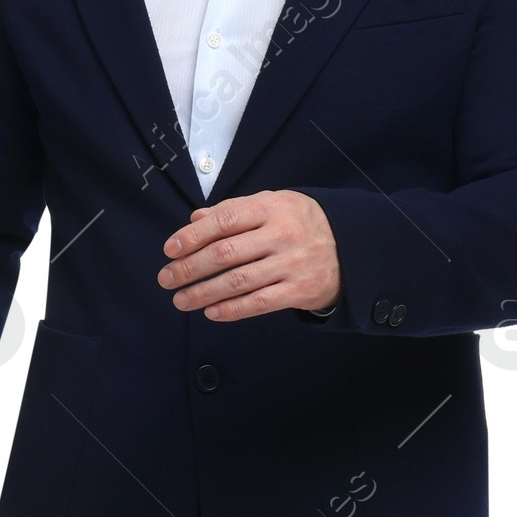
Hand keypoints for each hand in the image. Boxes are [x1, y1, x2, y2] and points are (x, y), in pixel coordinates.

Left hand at [158, 190, 340, 320]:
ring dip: (203, 293)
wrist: (349, 246)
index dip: (192, 237)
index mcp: (271, 207)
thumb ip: (233, 211)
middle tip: (166, 279)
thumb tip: (194, 220)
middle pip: (225, 254)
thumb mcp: (271, 204)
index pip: (223, 221)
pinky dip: (231, 309)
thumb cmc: (300, 223)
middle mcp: (282, 234)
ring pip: (237, 282)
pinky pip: (258, 303)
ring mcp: (292, 263)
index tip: (170, 250)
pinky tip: (211, 311)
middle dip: (189, 268)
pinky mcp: (300, 290)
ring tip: (181, 300)